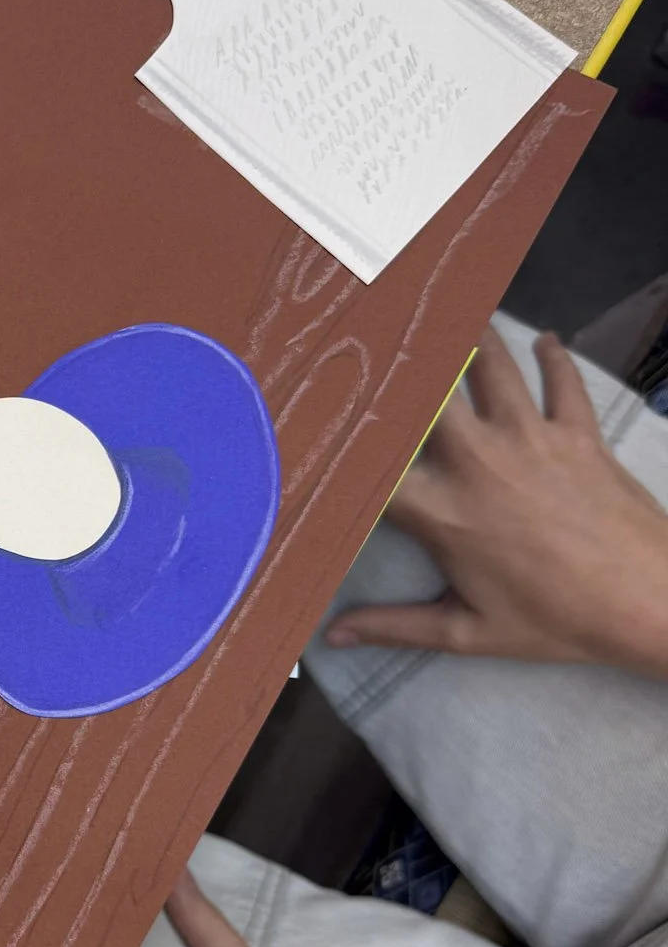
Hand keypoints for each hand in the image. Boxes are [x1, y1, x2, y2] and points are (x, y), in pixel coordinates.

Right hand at [325, 328, 667, 678]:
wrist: (649, 602)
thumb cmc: (557, 622)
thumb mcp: (467, 633)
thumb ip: (393, 627)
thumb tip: (333, 636)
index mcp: (441, 512)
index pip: (371, 468)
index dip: (337, 442)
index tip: (311, 420)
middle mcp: (478, 462)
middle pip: (426, 393)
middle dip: (398, 361)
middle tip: (377, 335)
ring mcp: (531, 440)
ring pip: (491, 368)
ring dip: (470, 336)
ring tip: (452, 309)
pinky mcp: (578, 434)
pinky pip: (562, 382)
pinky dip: (553, 357)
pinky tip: (545, 340)